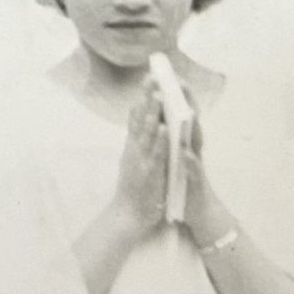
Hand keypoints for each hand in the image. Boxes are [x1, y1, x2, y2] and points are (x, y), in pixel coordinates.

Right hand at [112, 92, 170, 239]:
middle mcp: (134, 149)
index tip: (148, 78)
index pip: (136, 116)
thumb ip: (135, 139)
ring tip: (159, 95)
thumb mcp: (131, 159)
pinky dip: (160, 141)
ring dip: (153, 114)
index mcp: (132, 146)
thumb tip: (136, 118)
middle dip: (146, 98)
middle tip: (152, 77)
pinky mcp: (148, 173)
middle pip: (140, 119)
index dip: (142, 97)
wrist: (127, 216)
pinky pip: (156, 155)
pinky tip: (166, 129)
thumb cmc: (133, 189)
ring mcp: (140, 160)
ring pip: (147, 133)